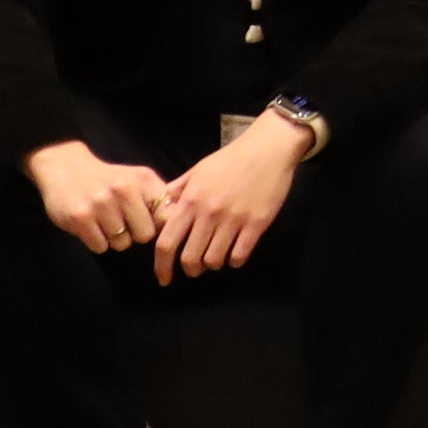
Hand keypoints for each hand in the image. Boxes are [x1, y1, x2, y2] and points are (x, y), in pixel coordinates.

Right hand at [29, 138, 169, 257]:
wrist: (66, 168)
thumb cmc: (109, 179)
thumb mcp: (138, 180)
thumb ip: (159, 199)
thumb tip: (181, 224)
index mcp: (143, 180)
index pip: (166, 216)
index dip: (160, 227)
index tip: (151, 225)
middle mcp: (124, 190)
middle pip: (145, 236)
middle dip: (135, 234)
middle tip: (122, 222)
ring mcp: (101, 204)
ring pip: (122, 244)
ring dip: (114, 239)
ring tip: (105, 221)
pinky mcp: (81, 218)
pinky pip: (100, 247)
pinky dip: (97, 242)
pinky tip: (92, 226)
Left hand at [153, 116, 310, 280]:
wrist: (267, 149)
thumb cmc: (230, 160)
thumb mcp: (197, 171)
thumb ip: (177, 192)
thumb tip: (159, 211)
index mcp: (191, 200)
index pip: (167, 243)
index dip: (161, 266)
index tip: (163, 278)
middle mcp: (209, 213)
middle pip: (190, 258)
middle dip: (190, 269)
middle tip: (194, 267)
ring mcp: (233, 219)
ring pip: (214, 260)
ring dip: (213, 264)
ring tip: (216, 256)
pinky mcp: (256, 224)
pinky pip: (239, 256)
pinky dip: (234, 260)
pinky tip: (235, 251)